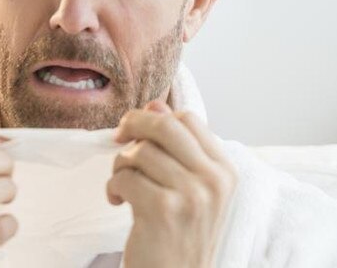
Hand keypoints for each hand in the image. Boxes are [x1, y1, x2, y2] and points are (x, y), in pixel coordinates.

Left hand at [107, 102, 236, 267]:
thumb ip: (173, 146)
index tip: (136, 130)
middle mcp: (213, 180)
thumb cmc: (178, 231)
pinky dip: (113, 186)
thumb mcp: (187, 186)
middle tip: (117, 139)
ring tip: (122, 184)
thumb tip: (153, 105)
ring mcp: (191, 195)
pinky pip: (124, 177)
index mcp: (223, 170)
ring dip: (120, 165)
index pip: (188, 119)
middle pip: (164, 126)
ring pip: (139, 152)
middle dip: (133, 125)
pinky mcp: (162, 210)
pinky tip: (118, 201)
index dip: (156, 117)